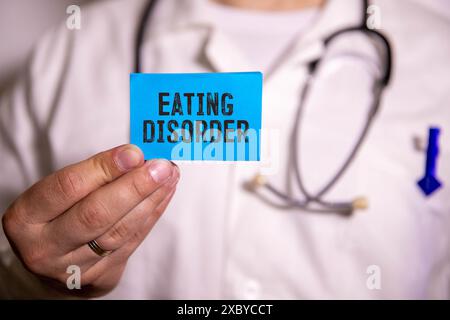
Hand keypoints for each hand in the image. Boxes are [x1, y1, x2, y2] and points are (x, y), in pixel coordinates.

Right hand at [2, 144, 178, 296]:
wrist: (49, 261)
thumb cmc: (55, 215)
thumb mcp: (56, 192)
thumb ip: (91, 174)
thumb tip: (135, 157)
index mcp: (26, 218)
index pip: (67, 187)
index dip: (104, 168)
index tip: (134, 153)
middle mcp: (45, 247)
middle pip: (96, 214)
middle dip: (134, 187)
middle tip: (161, 167)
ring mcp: (73, 268)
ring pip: (119, 231)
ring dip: (150, 200)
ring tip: (169, 176)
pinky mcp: (100, 277)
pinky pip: (132, 243)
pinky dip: (151, 215)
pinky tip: (163, 195)